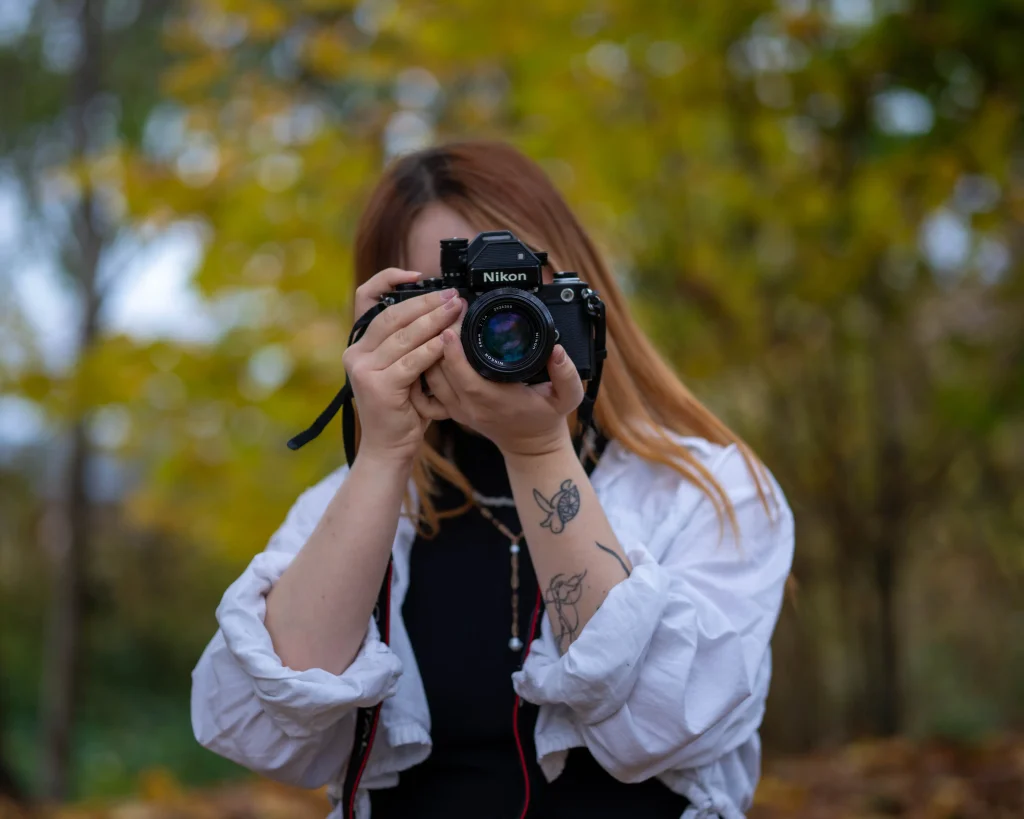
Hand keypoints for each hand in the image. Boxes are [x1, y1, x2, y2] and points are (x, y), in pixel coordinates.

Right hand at [343, 269, 461, 462]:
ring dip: (433, 320)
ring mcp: (364, 370)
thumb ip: (410, 342)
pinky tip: (447, 341)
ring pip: (402, 335)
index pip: (365, 298)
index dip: (388, 279)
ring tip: (456, 310)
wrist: (389, 448)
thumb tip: (441, 310)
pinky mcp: (378, 387)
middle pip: (391, 314)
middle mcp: (356, 353)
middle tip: (452, 296)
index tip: (417, 274)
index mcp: (360, 344)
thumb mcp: (404, 369)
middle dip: (425, 302)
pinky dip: (431, 349)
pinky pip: (410, 361)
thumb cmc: (402, 408)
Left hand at [412, 303, 584, 457]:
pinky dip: (427, 365)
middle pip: (441, 374)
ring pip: (430, 378)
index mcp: (496, 402)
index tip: (451, 326)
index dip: (454, 353)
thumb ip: (566, 375)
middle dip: (437, 343)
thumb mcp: (566, 398)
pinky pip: (430, 386)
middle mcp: (472, 407)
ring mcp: (459, 410)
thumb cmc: (546, 418)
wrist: (530, 444)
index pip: (466, 378)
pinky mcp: (452, 409)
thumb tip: (558, 350)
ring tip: (436, 323)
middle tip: (443, 314)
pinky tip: (431, 344)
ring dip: (429, 352)